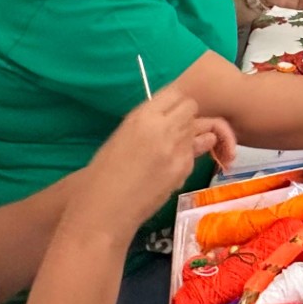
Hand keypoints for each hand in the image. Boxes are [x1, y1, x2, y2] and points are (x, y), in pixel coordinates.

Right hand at [72, 89, 226, 237]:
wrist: (105, 209)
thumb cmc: (102, 173)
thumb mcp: (122, 136)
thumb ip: (147, 123)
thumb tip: (166, 118)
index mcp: (143, 116)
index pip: (175, 94)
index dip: (174, 103)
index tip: (169, 112)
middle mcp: (165, 127)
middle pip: (191, 108)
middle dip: (186, 116)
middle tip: (174, 130)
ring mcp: (178, 148)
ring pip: (200, 129)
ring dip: (191, 135)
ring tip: (174, 149)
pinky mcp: (185, 169)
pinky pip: (196, 153)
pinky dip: (188, 157)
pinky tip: (171, 168)